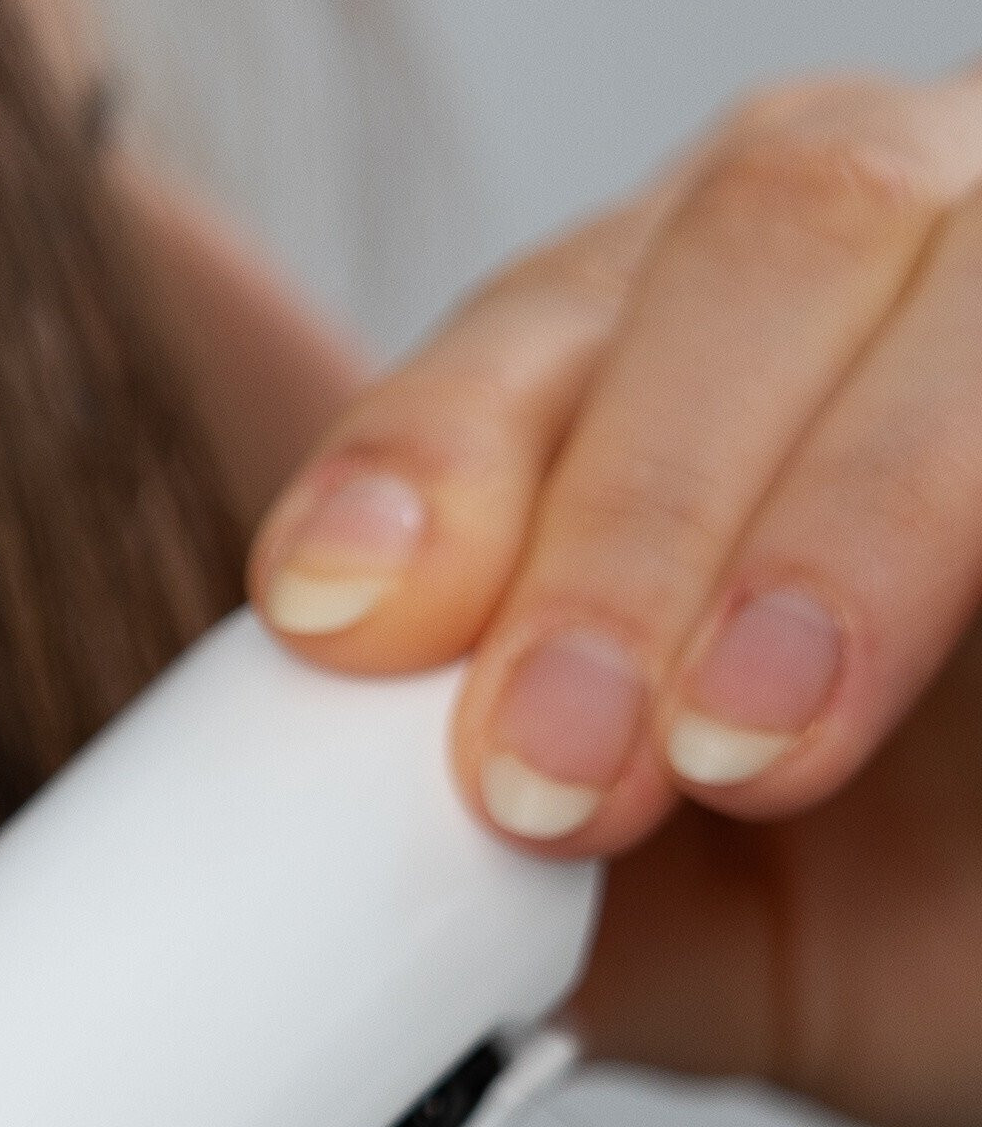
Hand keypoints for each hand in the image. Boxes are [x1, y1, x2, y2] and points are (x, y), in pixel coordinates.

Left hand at [245, 69, 981, 1126]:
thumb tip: (218, 839)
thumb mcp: (640, 895)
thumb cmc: (877, 898)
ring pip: (959, 282)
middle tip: (549, 769)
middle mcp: (898, 228)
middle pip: (758, 235)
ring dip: (835, 517)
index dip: (431, 450)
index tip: (337, 621)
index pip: (537, 322)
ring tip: (749, 743)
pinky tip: (953, 659)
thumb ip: (440, 831)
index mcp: (694, 309)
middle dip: (627, 514)